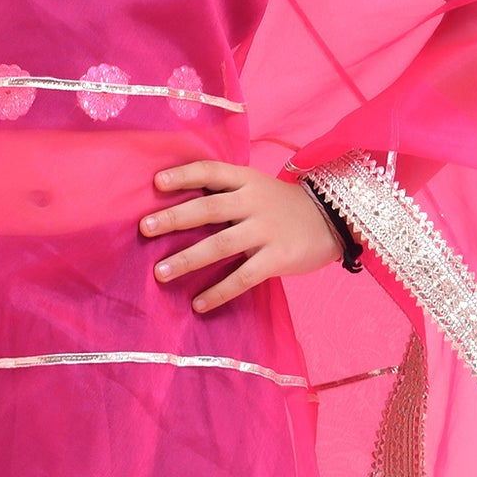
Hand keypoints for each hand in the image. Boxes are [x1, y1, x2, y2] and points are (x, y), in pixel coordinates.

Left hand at [140, 161, 341, 313]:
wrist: (332, 219)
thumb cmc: (281, 206)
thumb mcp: (257, 188)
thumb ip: (225, 194)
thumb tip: (177, 206)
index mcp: (247, 180)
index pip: (211, 171)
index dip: (184, 175)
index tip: (156, 183)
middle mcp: (254, 202)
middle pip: (209, 208)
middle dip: (174, 218)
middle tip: (145, 228)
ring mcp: (267, 230)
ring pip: (220, 245)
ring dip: (188, 260)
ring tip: (161, 273)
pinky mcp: (278, 258)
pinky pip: (243, 277)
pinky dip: (219, 291)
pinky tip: (199, 304)